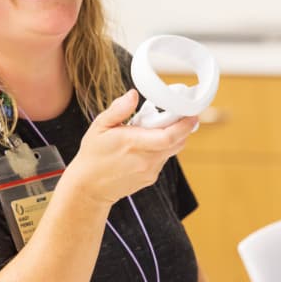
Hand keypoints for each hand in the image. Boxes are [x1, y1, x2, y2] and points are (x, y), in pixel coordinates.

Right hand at [66, 89, 197, 203]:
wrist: (89, 187)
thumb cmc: (93, 155)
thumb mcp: (99, 126)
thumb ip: (118, 110)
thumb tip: (133, 95)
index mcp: (133, 144)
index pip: (169, 136)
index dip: (184, 125)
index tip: (191, 114)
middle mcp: (145, 159)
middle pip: (177, 142)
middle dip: (182, 128)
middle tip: (177, 115)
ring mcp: (150, 171)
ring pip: (172, 150)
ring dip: (170, 138)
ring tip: (154, 129)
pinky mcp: (151, 178)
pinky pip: (164, 159)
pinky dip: (161, 149)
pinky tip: (147, 145)